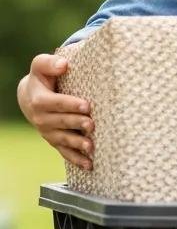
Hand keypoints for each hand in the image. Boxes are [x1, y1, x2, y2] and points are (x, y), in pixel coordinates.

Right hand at [17, 52, 93, 169]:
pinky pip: (64, 152)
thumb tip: (63, 64)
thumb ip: (50, 63)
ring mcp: (48, 132)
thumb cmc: (43, 78)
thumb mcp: (41, 66)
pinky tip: (89, 165)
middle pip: (60, 122)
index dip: (70, 104)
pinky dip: (76, 159)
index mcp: (39, 100)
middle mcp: (41, 118)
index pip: (54, 103)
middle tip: (92, 125)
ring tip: (91, 147)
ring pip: (63, 139)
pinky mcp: (55, 141)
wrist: (31, 96)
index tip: (86, 105)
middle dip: (76, 124)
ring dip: (77, 144)